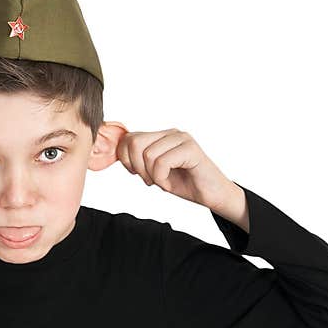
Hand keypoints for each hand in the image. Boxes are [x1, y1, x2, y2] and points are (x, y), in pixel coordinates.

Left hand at [115, 128, 238, 209]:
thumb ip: (138, 159)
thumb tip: (116, 151)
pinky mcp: (191, 148)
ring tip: (163, 182)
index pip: (128, 138)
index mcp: (159, 136)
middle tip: (150, 180)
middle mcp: (170, 133)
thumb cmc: (183, 183)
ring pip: (148, 154)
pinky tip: (170, 185)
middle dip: (136, 167)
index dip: (125, 160)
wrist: (211, 195)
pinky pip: (162, 162)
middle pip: (134, 143)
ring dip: (152, 176)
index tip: (137, 174)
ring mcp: (181, 138)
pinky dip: (161, 179)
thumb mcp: (153, 171)